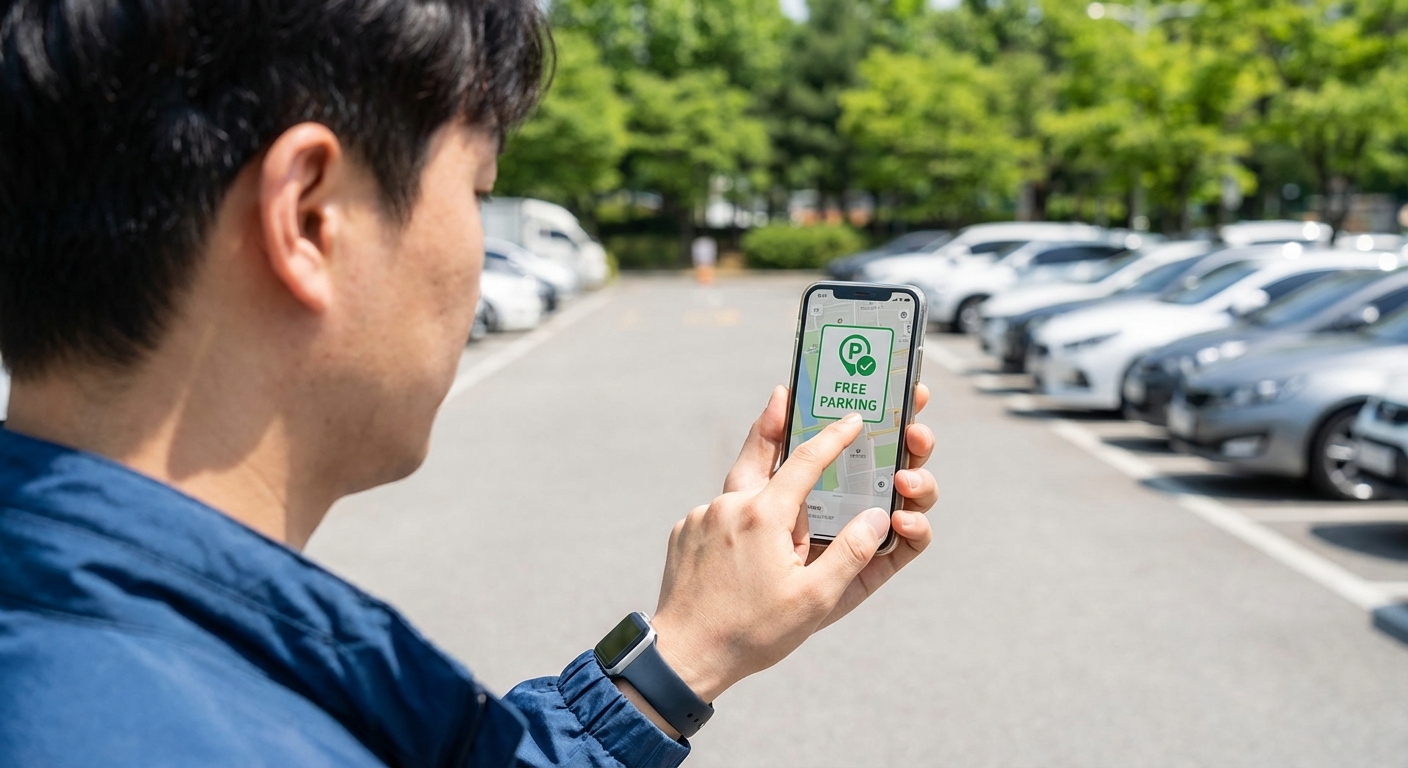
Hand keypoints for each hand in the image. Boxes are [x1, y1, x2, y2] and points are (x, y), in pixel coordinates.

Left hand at [649, 384, 936, 708]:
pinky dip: (740, 515)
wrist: (683, 657)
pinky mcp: (684, 534)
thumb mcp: (816, 600)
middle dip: (777, 422)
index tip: (853, 417)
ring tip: (776, 484)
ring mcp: (702, 518)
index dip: (834, 435)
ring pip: (739, 487)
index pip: (807, 460)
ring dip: (762, 480)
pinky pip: (720, 514)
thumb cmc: (754, 633)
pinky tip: (750, 539)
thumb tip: (880, 515)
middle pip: (760, 453)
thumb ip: (852, 554)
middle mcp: (730, 506)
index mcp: (765, 516)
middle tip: (785, 395)